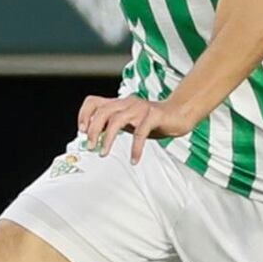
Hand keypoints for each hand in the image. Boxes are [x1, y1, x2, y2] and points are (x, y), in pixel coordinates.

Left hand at [77, 94, 194, 164]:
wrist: (181, 113)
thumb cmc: (155, 119)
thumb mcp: (130, 121)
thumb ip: (114, 125)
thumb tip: (94, 137)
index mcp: (120, 103)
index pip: (94, 101)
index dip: (84, 114)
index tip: (81, 130)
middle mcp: (128, 102)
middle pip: (102, 111)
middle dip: (92, 130)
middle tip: (90, 146)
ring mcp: (141, 108)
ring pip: (117, 120)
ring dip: (107, 138)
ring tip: (103, 153)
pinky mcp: (154, 115)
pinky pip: (141, 132)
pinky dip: (135, 148)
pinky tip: (134, 159)